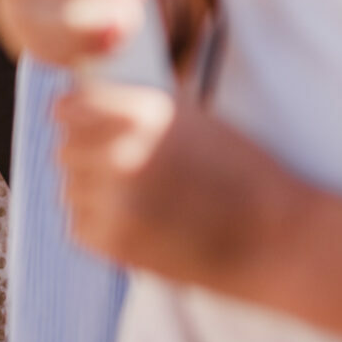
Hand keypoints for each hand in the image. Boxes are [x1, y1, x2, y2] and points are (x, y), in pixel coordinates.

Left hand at [55, 79, 307, 289]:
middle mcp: (120, 153)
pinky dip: (101, 226)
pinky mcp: (115, 242)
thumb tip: (86, 98)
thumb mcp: (192, 119)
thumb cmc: (242, 174)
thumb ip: (137, 107)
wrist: (277, 240)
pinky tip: (138, 224)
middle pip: (64, 150)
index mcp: (140, 115)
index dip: (74, 116)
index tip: (81, 123)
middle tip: (122, 168)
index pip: (67, 108)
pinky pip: (80, 226)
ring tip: (137, 199)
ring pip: (71, 189)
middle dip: (86, 156)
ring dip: (93, 192)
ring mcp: (115, 201)